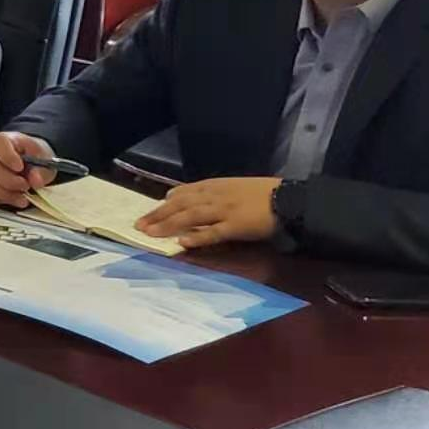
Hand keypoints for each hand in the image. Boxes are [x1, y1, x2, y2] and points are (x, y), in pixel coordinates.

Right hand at [0, 132, 56, 205]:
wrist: (29, 163)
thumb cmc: (34, 156)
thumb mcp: (45, 159)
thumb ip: (41, 170)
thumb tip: (35, 180)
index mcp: (5, 139)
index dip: (7, 156)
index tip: (20, 167)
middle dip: (10, 181)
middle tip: (26, 186)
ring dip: (8, 194)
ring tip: (23, 195)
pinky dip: (2, 199)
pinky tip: (13, 197)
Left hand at [136, 177, 280, 249]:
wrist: (290, 198)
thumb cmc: (264, 193)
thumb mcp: (234, 187)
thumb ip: (213, 193)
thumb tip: (189, 198)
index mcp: (215, 186)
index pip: (183, 193)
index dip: (165, 204)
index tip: (149, 212)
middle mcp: (215, 196)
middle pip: (180, 205)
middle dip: (158, 215)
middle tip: (138, 226)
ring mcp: (225, 211)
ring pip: (190, 217)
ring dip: (168, 224)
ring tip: (150, 233)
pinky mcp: (237, 226)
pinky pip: (214, 233)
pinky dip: (197, 237)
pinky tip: (182, 242)